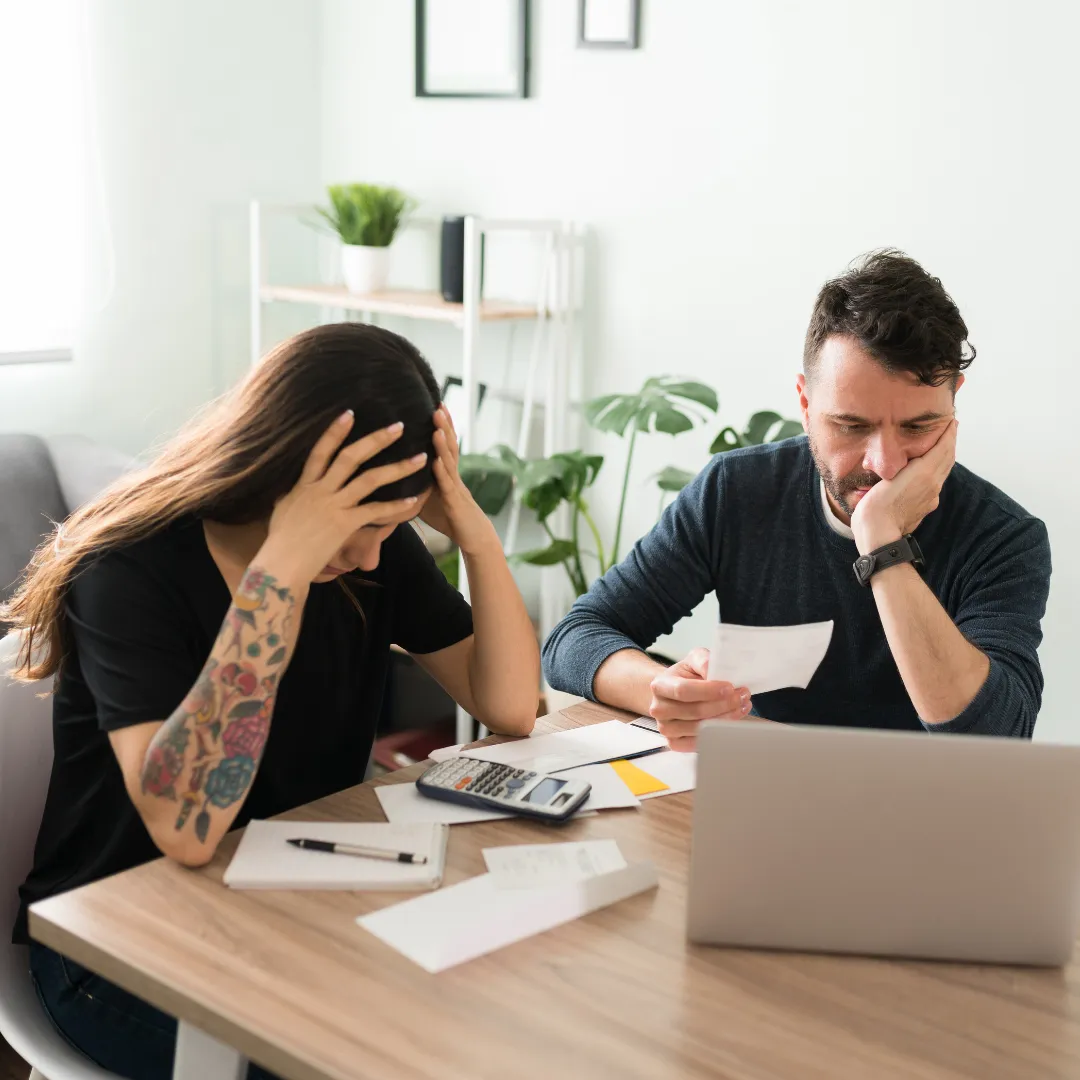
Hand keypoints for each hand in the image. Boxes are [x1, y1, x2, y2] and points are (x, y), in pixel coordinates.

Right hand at [259, 412, 427, 585]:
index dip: (335, 431)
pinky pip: (376, 512)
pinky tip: (413, 500)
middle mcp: (320, 490)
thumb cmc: (280, 542)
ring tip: (420, 458)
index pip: (321, 450)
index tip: (351, 413)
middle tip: (399, 426)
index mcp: (304, 485)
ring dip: (398, 468)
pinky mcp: (344, 524)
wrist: (280, 567)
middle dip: (376, 439)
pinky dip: (396, 506)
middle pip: (350, 457)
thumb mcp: (283, 509)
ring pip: (370, 480)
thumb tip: (294, 485)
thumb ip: (294, 493)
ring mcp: (333, 506)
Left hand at [419, 406, 498, 555]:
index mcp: (445, 472)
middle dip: (444, 424)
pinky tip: (436, 461)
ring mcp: (456, 488)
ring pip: (449, 461)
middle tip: (437, 403)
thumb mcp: (427, 495)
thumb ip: (414, 481)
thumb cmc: (449, 517)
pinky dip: (441, 472)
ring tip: (437, 425)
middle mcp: (452, 475)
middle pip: (449, 445)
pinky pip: (448, 486)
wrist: (473, 538)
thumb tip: (388, 472)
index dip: (441, 424)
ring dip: (443, 443)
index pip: (443, 443)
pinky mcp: (455, 504)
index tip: (434, 403)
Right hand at [648, 648, 751, 752]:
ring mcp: (666, 728)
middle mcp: (659, 709)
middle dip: (723, 704)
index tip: (729, 687)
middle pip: (695, 711)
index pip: (683, 690)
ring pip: (700, 729)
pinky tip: (730, 721)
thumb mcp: (693, 660)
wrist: (675, 692)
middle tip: (741, 696)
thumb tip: (711, 669)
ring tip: (740, 706)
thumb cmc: (686, 677)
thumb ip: (703, 660)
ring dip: (726, 718)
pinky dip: (718, 733)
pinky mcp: (674, 743)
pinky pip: (699, 743)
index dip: (708, 690)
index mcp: (660, 686)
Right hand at [852, 419, 956, 553]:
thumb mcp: (887, 477)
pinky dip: (938, 470)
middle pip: (948, 457)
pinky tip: (929, 470)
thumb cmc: (875, 506)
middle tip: (950, 428)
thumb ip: (903, 465)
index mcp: (925, 472)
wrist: (879, 534)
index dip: (948, 433)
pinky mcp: (926, 506)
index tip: (951, 421)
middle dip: (950, 441)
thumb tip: (909, 458)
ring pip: (944, 471)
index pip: (943, 447)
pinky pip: (936, 483)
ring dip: (946, 456)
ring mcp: (931, 496)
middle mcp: (933, 483)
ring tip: (943, 445)